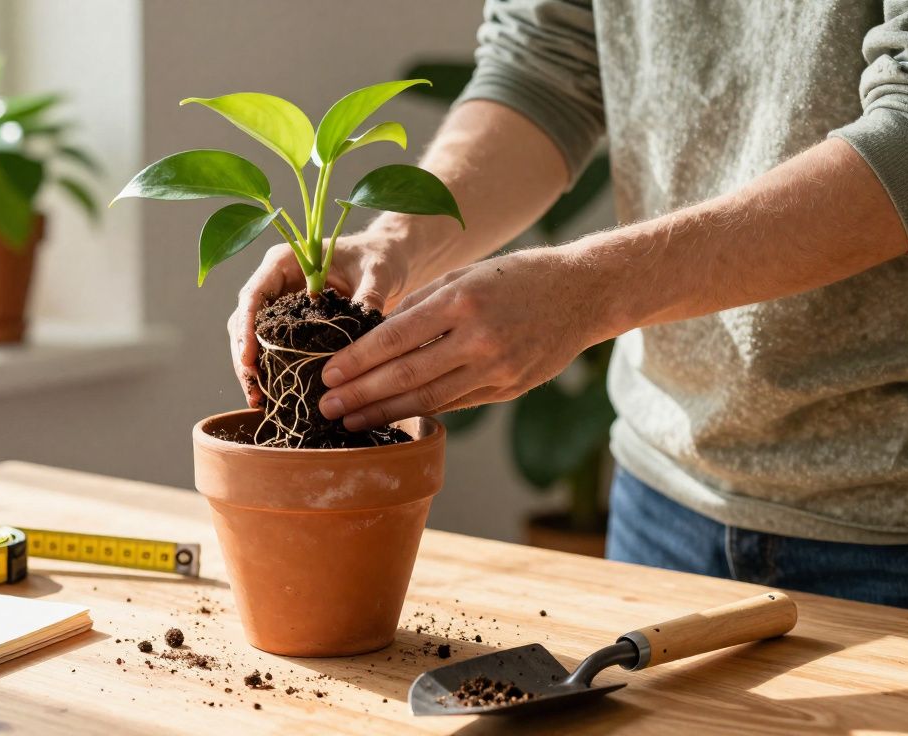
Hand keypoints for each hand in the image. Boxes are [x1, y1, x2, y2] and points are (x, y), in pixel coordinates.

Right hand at [228, 233, 410, 407]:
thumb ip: (369, 297)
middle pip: (245, 319)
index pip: (254, 295)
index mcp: (285, 262)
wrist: (384, 258)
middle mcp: (274, 280)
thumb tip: (366, 330)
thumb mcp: (376, 274)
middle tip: (253, 390)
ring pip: (251, 336)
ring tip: (258, 400)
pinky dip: (268, 368)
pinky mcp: (289, 321)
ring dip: (251, 368)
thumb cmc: (377, 258)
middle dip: (244, 356)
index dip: (246, 328)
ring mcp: (279, 301)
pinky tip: (271, 394)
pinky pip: (270, 345)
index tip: (248, 358)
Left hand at [317, 246, 612, 429]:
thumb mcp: (464, 275)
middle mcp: (479, 338)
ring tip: (350, 422)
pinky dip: (421, 412)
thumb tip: (372, 338)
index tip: (328, 375)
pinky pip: (455, 403)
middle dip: (361, 394)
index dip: (357, 361)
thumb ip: (419, 306)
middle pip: (406, 375)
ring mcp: (497, 368)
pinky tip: (393, 417)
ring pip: (429, 398)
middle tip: (325, 407)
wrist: (582, 293)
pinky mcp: (509, 388)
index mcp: (462, 302)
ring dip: (384, 413)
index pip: (395, 338)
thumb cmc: (514, 277)